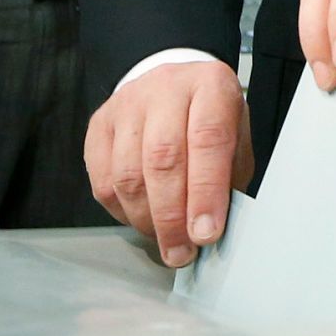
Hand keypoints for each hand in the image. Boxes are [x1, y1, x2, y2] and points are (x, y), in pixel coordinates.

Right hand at [84, 60, 251, 266]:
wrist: (173, 86)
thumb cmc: (209, 120)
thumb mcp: (236, 139)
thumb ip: (228, 179)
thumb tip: (211, 230)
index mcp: (211, 85)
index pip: (208, 139)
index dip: (206, 192)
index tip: (206, 233)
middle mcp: (166, 88)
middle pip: (163, 159)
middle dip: (173, 216)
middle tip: (182, 251)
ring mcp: (128, 104)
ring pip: (128, 174)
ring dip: (147, 219)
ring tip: (166, 242)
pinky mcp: (99, 125)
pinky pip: (103, 180)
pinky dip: (123, 212)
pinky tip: (142, 220)